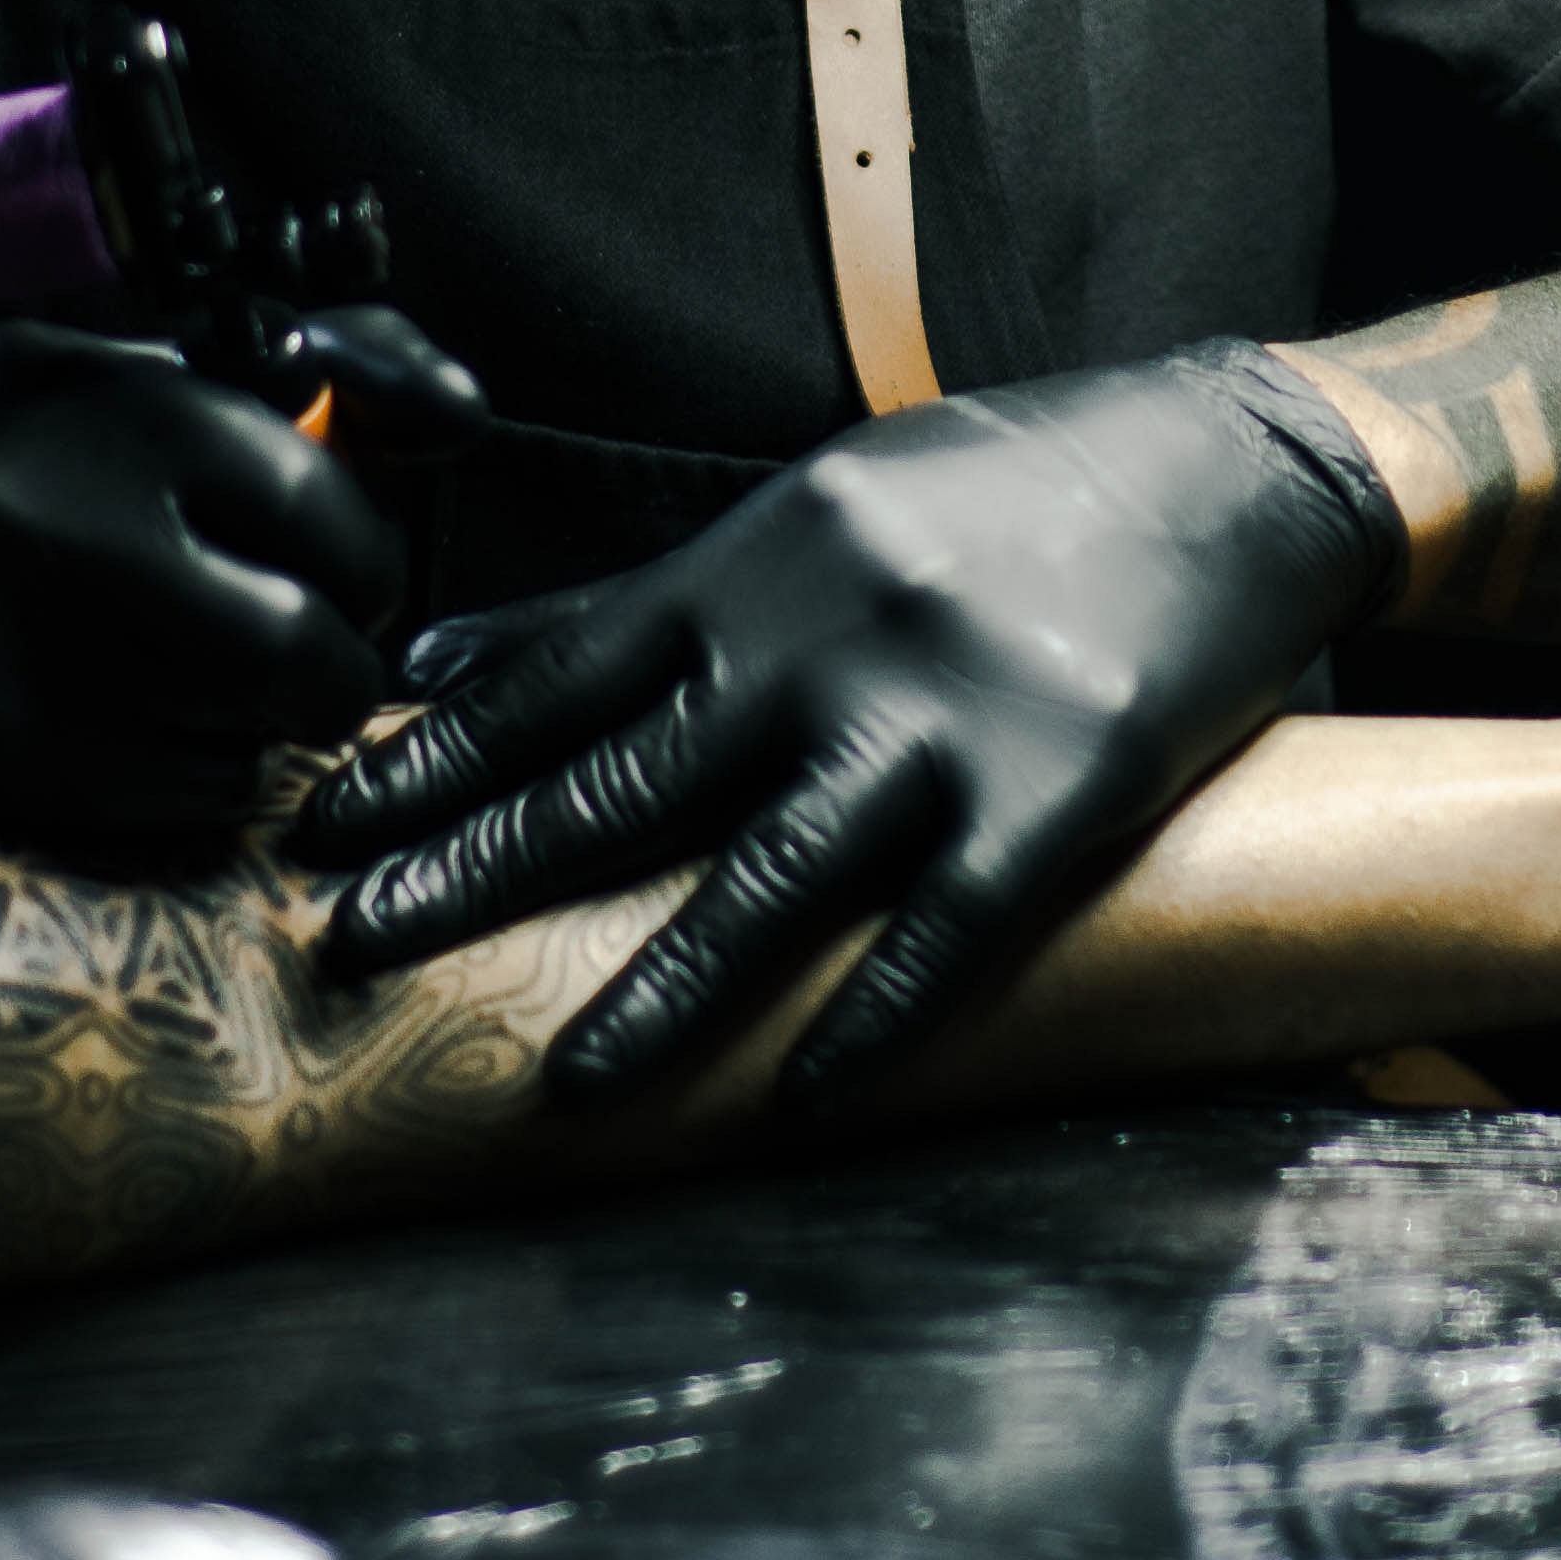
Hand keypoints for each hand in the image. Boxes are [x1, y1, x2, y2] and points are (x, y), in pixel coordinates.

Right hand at [0, 318, 470, 866]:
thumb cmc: (40, 475)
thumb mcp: (153, 380)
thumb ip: (326, 368)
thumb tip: (465, 413)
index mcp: (77, 398)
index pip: (311, 497)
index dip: (358, 546)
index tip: (340, 561)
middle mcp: (27, 520)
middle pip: (297, 649)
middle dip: (335, 660)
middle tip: (311, 648)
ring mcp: (1, 656)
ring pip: (252, 734)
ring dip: (267, 718)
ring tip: (209, 675)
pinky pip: (191, 798)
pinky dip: (206, 773)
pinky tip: (148, 726)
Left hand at [298, 343, 1405, 1103]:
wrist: (1231, 463)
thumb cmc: (1007, 486)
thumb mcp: (818, 503)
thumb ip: (646, 598)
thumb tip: (450, 656)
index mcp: (765, 556)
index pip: (561, 671)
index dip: (439, 757)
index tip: (329, 827)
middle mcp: (831, 633)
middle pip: (626, 777)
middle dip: (478, 869)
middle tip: (358, 946)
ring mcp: (943, 717)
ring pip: (768, 879)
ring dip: (655, 990)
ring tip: (564, 1083)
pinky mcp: (1057, 792)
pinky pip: (943, 937)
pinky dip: (869, 1025)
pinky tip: (802, 1096)